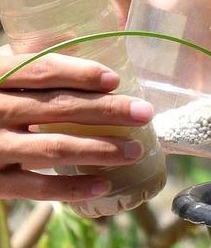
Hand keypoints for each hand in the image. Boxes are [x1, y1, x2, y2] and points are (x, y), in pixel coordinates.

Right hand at [0, 50, 153, 201]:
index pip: (40, 71)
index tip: (115, 79)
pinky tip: (104, 184)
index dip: (80, 74)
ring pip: (54, 148)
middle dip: (106, 111)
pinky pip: (36, 188)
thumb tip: (90, 59)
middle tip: (143, 113)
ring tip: (135, 149)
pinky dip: (72, 188)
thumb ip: (30, 68)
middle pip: (57, 109)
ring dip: (100, 149)